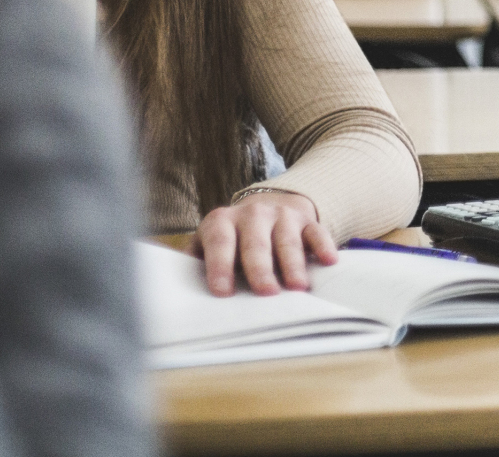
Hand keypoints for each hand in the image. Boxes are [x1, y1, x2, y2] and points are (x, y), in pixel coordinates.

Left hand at [194, 190, 336, 295]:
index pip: (220, 242)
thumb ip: (195, 258)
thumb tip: (169, 282)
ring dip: (293, 264)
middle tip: (266, 293)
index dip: (220, 266)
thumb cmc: (234, 237)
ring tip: (298, 287)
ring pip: (287, 240)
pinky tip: (329, 260)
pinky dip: (323, 246)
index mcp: (222, 221)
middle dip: (261, 269)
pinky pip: (317, 232)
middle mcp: (252, 214)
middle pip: (255, 243)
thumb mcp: (210, 241)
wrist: (270, 205)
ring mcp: (282, 216)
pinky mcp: (306, 220)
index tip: (222, 291)